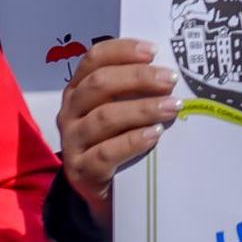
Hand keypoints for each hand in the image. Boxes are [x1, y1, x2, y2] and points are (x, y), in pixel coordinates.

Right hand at [57, 38, 180, 227]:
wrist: (102, 190)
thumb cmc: (116, 140)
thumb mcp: (120, 110)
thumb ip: (134, 91)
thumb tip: (170, 71)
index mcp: (78, 88)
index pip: (94, 59)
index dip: (122, 50)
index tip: (153, 51)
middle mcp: (70, 111)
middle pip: (100, 84)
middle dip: (138, 78)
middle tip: (170, 79)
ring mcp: (73, 141)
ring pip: (105, 117)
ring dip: (142, 109)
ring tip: (171, 107)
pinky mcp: (81, 170)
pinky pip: (106, 152)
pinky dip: (133, 141)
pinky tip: (154, 135)